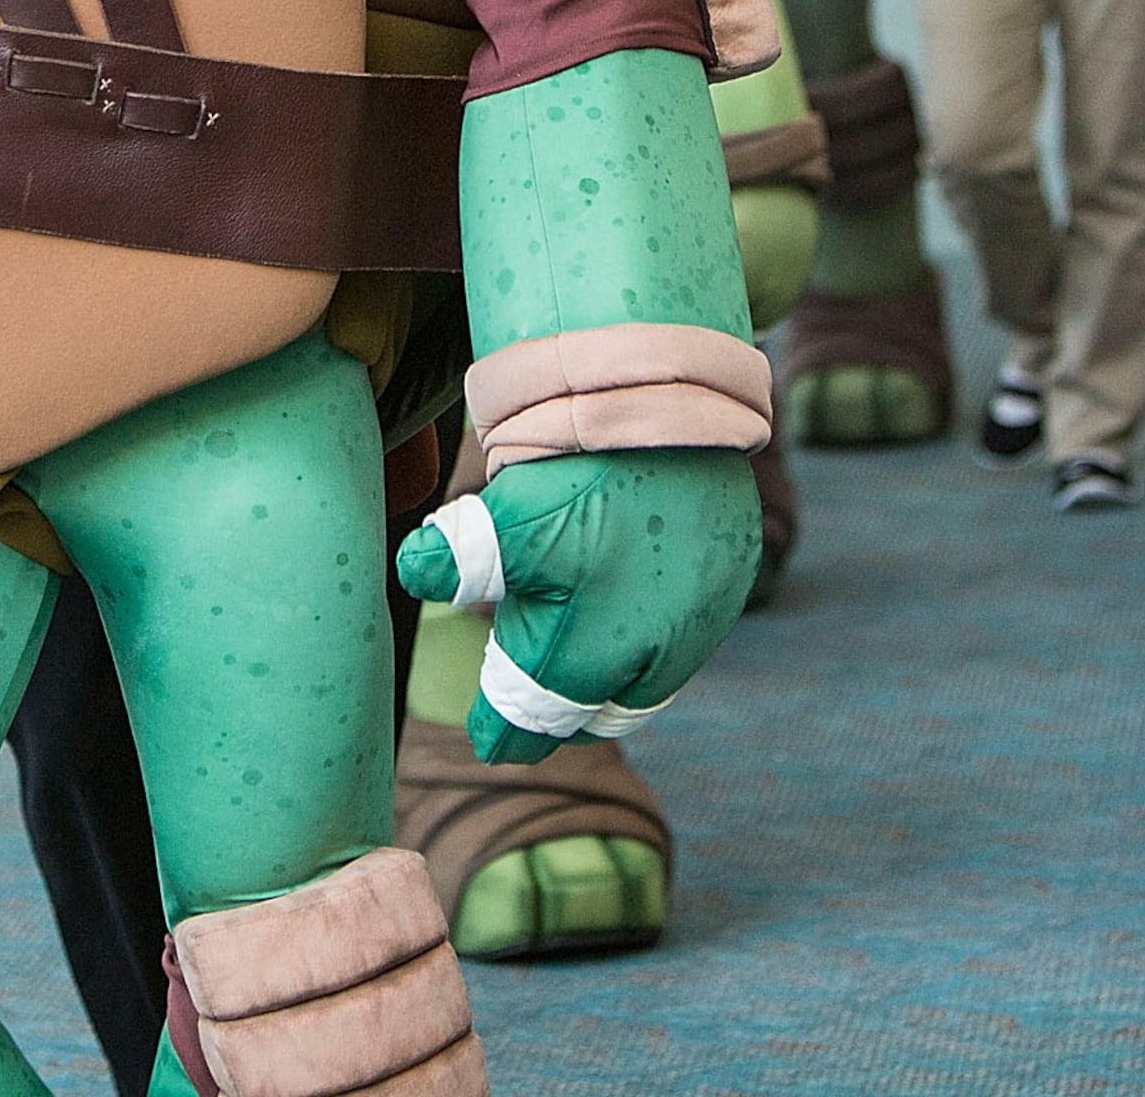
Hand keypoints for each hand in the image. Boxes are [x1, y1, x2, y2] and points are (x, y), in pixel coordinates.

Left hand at [394, 448, 761, 765]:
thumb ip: (456, 560)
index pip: (534, 723)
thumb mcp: (503, 519)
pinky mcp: (731, 582)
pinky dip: (654, 630)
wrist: (676, 409)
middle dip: (562, 712)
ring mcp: (700, 621)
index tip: (487, 737)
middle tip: (531, 698)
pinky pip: (689, 630)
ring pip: (649, 679)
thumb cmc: (582, 475)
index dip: (504, 730)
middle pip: (599, 714)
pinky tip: (629, 593)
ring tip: (581, 644)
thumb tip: (413, 571)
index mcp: (588, 657)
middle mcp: (655, 657)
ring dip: (613, 673)